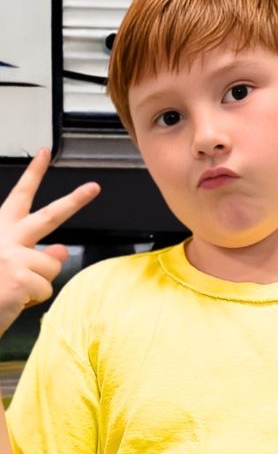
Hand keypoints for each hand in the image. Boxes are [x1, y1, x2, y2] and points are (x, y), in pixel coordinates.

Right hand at [0, 149, 99, 335]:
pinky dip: (33, 299)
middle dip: (75, 201)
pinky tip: (12, 300)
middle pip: (49, 216)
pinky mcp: (19, 277)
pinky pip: (46, 288)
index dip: (33, 174)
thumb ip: (33, 254)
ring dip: (39, 284)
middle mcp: (5, 240)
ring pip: (52, 265)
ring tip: (12, 291)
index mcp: (1, 233)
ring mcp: (11, 256)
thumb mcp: (8, 267)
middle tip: (93, 187)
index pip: (19, 197)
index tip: (45, 154)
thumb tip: (60, 248)